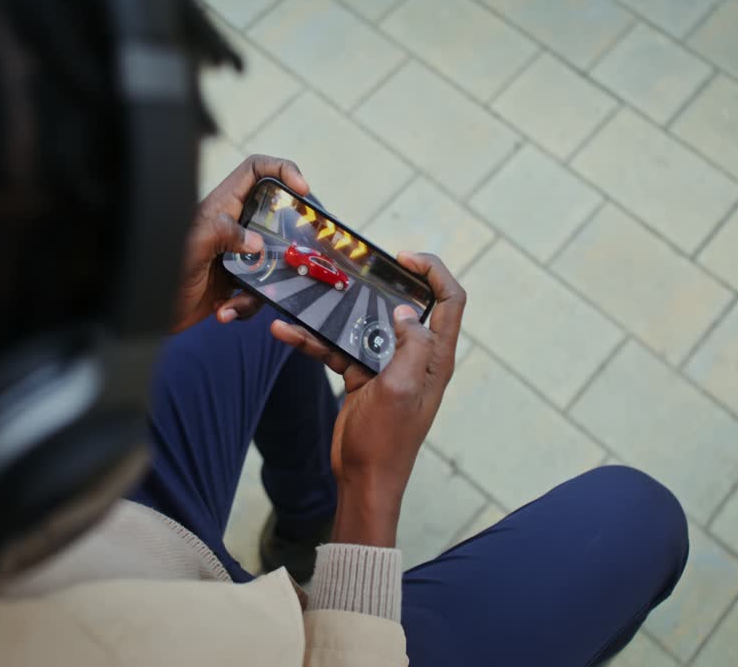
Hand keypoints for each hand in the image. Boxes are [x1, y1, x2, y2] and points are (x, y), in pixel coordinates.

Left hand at [169, 154, 310, 333]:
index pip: (256, 171)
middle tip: (293, 256)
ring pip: (273, 262)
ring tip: (233, 301)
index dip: (281, 169)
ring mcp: (237, 255)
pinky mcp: (236, 283)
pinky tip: (223, 311)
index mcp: (222, 207)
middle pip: (274, 219)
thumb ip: (224, 234)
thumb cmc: (160, 272)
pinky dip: (245, 306)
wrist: (148, 313)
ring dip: (260, 287)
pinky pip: (258, 292)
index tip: (302, 188)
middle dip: (286, 240)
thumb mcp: (193, 245)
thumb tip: (258, 245)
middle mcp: (232, 227)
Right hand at [270, 252, 466, 546]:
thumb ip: (409, 347)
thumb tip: (407, 312)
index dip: (435, 272)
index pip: (450, 301)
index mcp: (435, 357)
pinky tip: (287, 333)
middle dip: (381, 284)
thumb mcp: (400, 389)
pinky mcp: (361, 377)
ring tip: (311, 298)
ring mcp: (387, 366)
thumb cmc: (388, 441)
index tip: (405, 258)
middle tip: (355, 270)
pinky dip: (314, 341)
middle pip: (407, 306)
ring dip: (336, 314)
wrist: (364, 479)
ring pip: (364, 325)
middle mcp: (415, 357)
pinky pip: (337, 350)